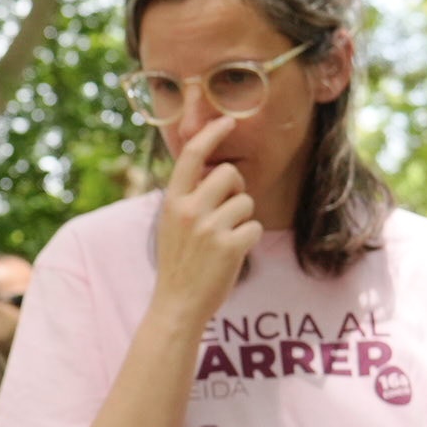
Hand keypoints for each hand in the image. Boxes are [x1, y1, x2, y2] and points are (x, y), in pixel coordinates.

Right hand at [153, 113, 262, 316]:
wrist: (176, 305)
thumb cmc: (179, 263)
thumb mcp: (172, 224)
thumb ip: (188, 197)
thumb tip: (215, 170)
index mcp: (172, 201)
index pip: (192, 155)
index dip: (212, 133)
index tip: (227, 120)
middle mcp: (188, 210)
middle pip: (229, 173)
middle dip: (237, 188)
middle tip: (228, 211)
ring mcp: (209, 229)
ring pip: (246, 201)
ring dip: (242, 218)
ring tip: (225, 239)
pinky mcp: (230, 247)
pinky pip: (254, 226)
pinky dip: (249, 239)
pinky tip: (233, 254)